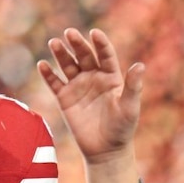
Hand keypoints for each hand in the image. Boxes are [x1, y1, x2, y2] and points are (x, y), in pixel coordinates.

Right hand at [37, 28, 143, 182]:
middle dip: (77, 44)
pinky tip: (42, 65)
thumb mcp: (130, 107)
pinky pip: (54, 82)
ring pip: (67, 65)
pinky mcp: (64, 97)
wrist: (104, 149)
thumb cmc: (121, 128)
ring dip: (61, 54)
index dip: (100, 44)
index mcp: (110, 77)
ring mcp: (77, 86)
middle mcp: (93, 77)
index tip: (94, 33)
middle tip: (69, 33)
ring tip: (54, 43)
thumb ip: (133, 86)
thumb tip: (140, 65)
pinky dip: (47, 74)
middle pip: (84, 56)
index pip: (105, 55)